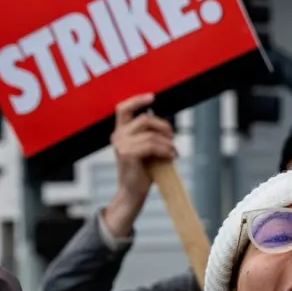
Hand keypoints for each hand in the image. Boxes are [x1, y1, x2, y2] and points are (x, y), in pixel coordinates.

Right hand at [102, 94, 175, 238]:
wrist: (133, 193)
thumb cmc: (141, 172)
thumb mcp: (146, 150)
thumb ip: (149, 135)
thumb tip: (164, 125)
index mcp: (120, 133)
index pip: (124, 109)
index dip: (137, 100)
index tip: (152, 97)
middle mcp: (118, 136)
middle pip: (144, 119)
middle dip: (163, 126)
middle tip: (173, 137)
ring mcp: (121, 145)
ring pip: (151, 135)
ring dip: (167, 142)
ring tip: (173, 152)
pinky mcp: (128, 154)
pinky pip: (152, 145)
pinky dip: (165, 149)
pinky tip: (171, 156)